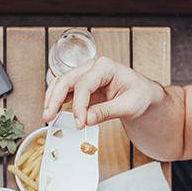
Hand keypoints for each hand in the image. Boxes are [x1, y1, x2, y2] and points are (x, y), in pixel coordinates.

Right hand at [43, 57, 165, 128]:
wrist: (143, 95)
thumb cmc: (139, 95)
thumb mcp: (128, 106)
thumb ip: (106, 112)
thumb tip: (87, 119)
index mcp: (106, 67)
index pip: (84, 85)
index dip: (78, 106)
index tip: (79, 123)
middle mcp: (93, 67)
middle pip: (66, 80)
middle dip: (55, 99)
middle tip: (49, 117)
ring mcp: (86, 75)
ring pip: (61, 83)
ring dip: (51, 99)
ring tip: (47, 116)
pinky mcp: (82, 85)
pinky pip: (65, 90)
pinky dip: (57, 101)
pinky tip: (53, 111)